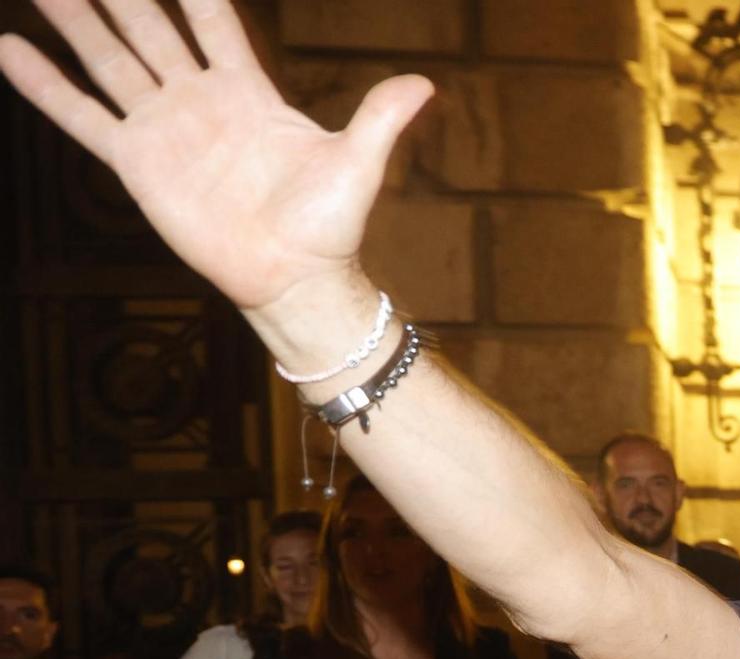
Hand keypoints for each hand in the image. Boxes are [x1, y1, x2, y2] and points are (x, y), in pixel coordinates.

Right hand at [0, 0, 432, 339]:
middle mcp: (199, 100)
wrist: (294, 278)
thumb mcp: (357, 164)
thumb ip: (379, 118)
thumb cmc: (329, 226)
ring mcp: (164, 128)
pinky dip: (45, 85)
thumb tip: (424, 83)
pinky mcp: (137, 163)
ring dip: (75, 21)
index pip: (211, 20)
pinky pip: (82, 116)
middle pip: (149, 27)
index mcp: (248, 90)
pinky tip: (10, 49)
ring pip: (109, 59)